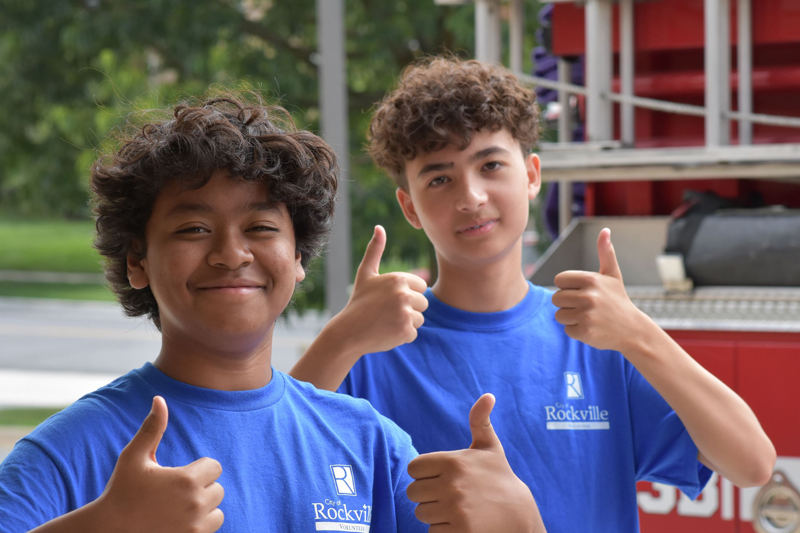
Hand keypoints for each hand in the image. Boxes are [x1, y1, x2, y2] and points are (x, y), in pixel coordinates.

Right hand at [96, 397, 224, 532]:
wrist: (109, 531)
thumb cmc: (121, 491)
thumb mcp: (134, 457)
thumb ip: (151, 428)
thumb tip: (159, 399)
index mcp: (186, 480)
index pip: (214, 466)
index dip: (198, 468)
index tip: (179, 474)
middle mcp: (196, 504)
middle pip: (217, 488)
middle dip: (201, 487)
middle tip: (175, 492)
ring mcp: (196, 526)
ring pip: (217, 510)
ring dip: (204, 507)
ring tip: (179, 507)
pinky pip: (213, 527)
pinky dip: (201, 524)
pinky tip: (180, 521)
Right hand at [334, 225, 428, 354]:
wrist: (348, 331)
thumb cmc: (359, 301)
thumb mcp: (366, 274)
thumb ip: (375, 250)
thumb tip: (379, 227)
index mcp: (399, 279)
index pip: (422, 287)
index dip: (408, 294)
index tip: (390, 299)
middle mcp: (404, 294)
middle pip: (424, 303)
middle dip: (409, 309)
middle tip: (388, 312)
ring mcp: (405, 313)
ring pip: (420, 319)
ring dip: (407, 323)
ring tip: (387, 322)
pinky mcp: (405, 331)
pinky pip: (414, 333)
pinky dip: (402, 336)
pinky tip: (386, 332)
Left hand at [406, 394, 543, 532]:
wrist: (519, 514)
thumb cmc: (499, 477)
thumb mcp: (489, 447)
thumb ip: (480, 420)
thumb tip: (488, 395)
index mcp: (453, 461)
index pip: (413, 468)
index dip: (424, 474)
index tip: (441, 476)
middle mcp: (452, 484)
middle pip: (413, 493)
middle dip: (427, 495)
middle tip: (449, 494)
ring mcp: (455, 509)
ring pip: (421, 513)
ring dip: (434, 513)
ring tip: (456, 508)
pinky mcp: (459, 531)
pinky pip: (432, 531)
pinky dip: (443, 529)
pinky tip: (461, 523)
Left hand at [552, 228, 650, 351]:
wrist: (632, 330)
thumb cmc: (618, 300)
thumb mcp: (613, 275)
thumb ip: (605, 253)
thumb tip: (605, 230)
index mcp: (591, 279)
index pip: (559, 280)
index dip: (568, 287)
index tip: (582, 292)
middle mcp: (588, 296)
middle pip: (556, 298)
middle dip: (568, 303)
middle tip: (587, 307)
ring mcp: (586, 314)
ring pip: (559, 315)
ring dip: (570, 318)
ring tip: (589, 317)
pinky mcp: (585, 331)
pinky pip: (566, 329)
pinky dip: (576, 330)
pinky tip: (591, 327)